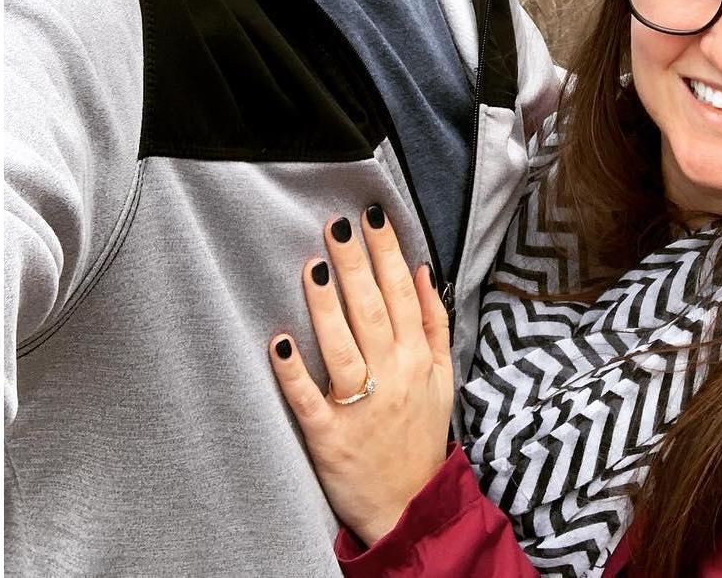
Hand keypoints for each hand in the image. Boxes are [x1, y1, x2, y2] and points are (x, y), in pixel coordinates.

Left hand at [269, 206, 453, 545]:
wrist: (409, 504)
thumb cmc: (420, 431)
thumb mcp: (442, 375)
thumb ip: (433, 321)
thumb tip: (420, 269)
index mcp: (416, 358)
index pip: (401, 293)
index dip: (386, 252)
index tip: (370, 216)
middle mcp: (391, 376)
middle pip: (371, 311)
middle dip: (354, 265)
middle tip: (335, 225)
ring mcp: (359, 407)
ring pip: (342, 348)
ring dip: (326, 307)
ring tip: (312, 266)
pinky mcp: (328, 436)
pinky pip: (309, 399)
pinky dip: (294, 371)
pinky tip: (279, 341)